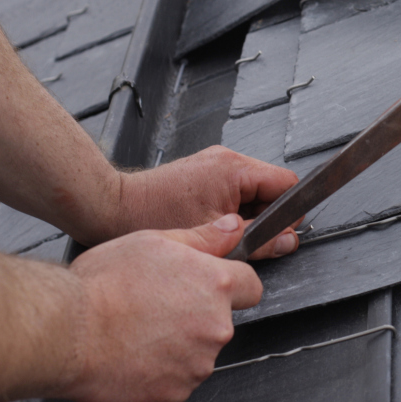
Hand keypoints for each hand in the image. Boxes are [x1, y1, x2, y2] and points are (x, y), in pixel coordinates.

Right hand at [58, 214, 261, 401]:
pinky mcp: (177, 392)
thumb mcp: (154, 241)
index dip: (231, 285)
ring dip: (179, 345)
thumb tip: (232, 228)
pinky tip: (133, 355)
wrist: (64, 332)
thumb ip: (202, 238)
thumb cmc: (103, 285)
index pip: (251, 286)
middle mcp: (216, 326)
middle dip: (197, 316)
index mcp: (216, 285)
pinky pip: (177, 379)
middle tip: (156, 308)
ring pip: (199, 352)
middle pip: (221, 321)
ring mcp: (198, 363)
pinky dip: (160, 371)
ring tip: (139, 332)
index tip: (210, 287)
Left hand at [98, 146, 299, 259]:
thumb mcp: (214, 237)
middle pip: (272, 189)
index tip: (277, 236)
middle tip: (246, 240)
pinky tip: (212, 226)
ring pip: (253, 192)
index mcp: (236, 169)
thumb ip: (258, 240)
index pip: (287, 185)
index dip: (289, 213)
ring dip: (247, 215)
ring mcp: (215, 164)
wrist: (111, 207)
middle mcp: (228, 159)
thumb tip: (288, 242)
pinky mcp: (204, 172)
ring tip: (223, 233)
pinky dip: (231, 211)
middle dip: (266, 217)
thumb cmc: (153, 217)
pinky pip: (234, 191)